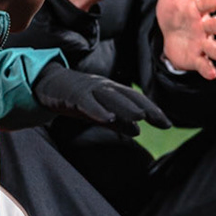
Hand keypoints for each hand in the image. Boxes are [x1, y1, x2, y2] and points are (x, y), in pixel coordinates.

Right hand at [30, 62, 169, 137]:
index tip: (167, 124)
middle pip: (129, 96)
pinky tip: (108, 118)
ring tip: (141, 117)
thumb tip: (138, 131)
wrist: (48, 84)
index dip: (153, 111)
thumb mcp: (101, 111)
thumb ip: (118, 120)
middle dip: (147, 108)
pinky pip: (87, 102)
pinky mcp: (73, 95)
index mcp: (113, 91)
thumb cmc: (78, 98)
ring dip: (126, 106)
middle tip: (162, 121)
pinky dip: (98, 109)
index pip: (137, 100)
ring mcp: (89, 89)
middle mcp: (105, 87)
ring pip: (111, 97)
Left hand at [155, 0, 215, 78]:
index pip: (206, 3)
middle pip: (215, 25)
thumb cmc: (176, 8)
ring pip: (214, 47)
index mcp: (199, 8)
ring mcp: (202, 43)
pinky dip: (208, 69)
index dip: (212, 2)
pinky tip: (212, 74)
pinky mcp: (196, 58)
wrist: (170, 32)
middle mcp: (204, 26)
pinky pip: (203, 64)